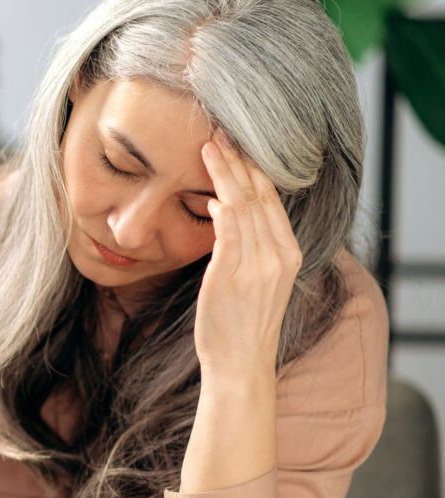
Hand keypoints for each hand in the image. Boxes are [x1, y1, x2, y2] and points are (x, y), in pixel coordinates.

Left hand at [195, 130, 302, 378]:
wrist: (240, 365)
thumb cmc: (240, 324)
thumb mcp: (252, 279)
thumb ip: (241, 242)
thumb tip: (222, 205)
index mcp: (288, 254)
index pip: (272, 201)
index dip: (254, 169)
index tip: (237, 144)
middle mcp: (278, 257)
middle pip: (259, 196)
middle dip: (239, 162)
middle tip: (220, 132)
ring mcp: (257, 266)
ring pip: (244, 207)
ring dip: (225, 174)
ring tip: (209, 147)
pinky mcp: (232, 277)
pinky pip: (229, 232)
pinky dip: (221, 207)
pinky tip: (210, 191)